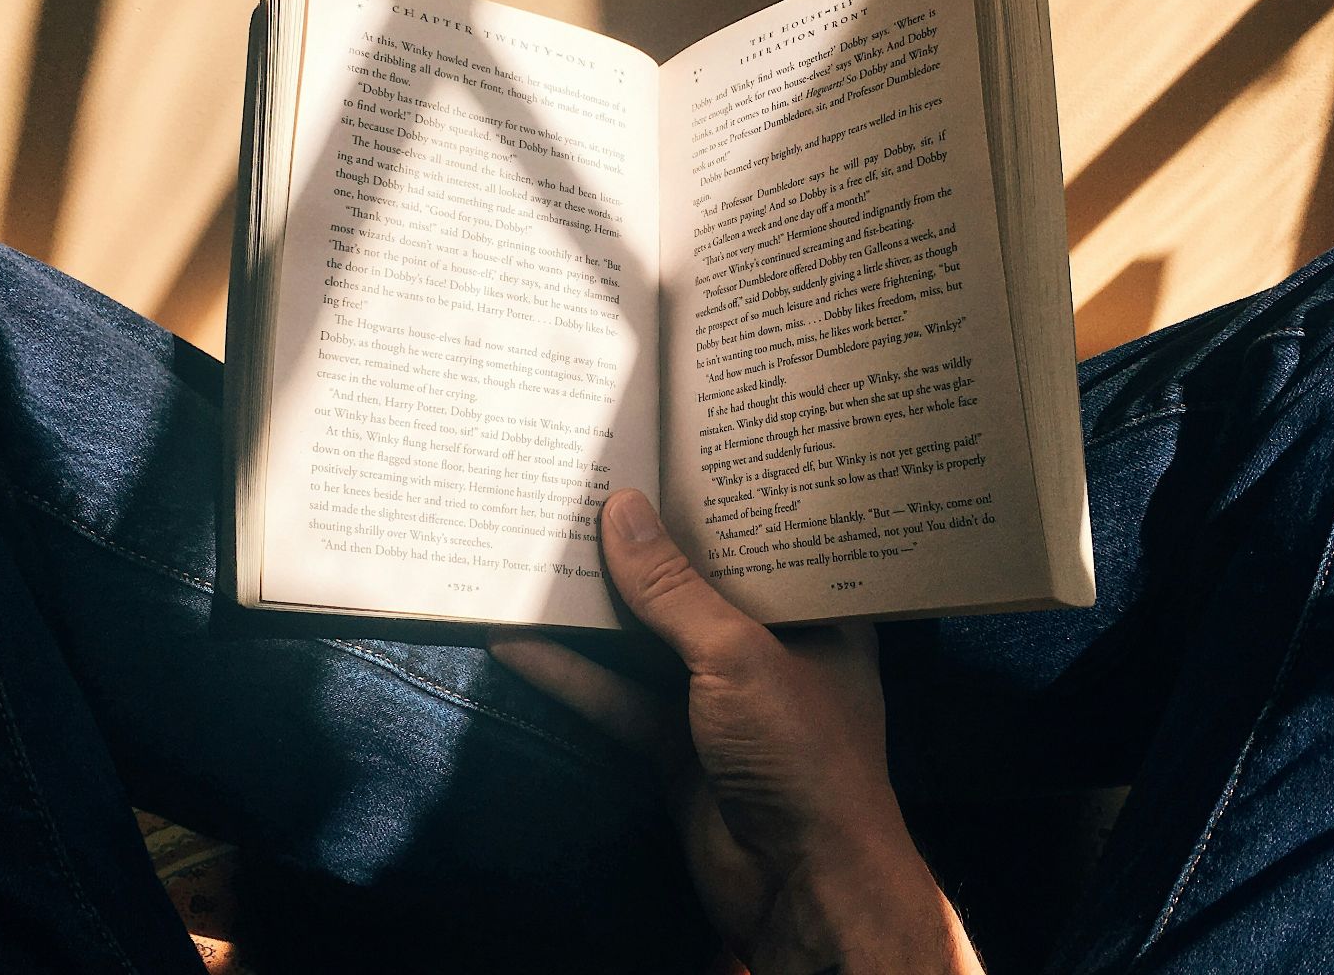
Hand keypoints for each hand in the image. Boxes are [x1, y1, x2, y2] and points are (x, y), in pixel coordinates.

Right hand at [489, 489, 982, 974]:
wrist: (802, 888)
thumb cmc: (804, 756)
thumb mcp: (739, 655)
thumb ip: (674, 589)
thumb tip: (620, 511)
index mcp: (817, 613)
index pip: (765, 539)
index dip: (718, 496)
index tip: (665, 445)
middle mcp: (771, 648)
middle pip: (695, 585)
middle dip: (642, 546)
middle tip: (585, 481)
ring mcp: (719, 699)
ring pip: (646, 640)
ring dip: (594, 608)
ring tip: (537, 547)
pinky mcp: (675, 745)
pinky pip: (615, 696)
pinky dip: (569, 673)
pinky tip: (517, 639)